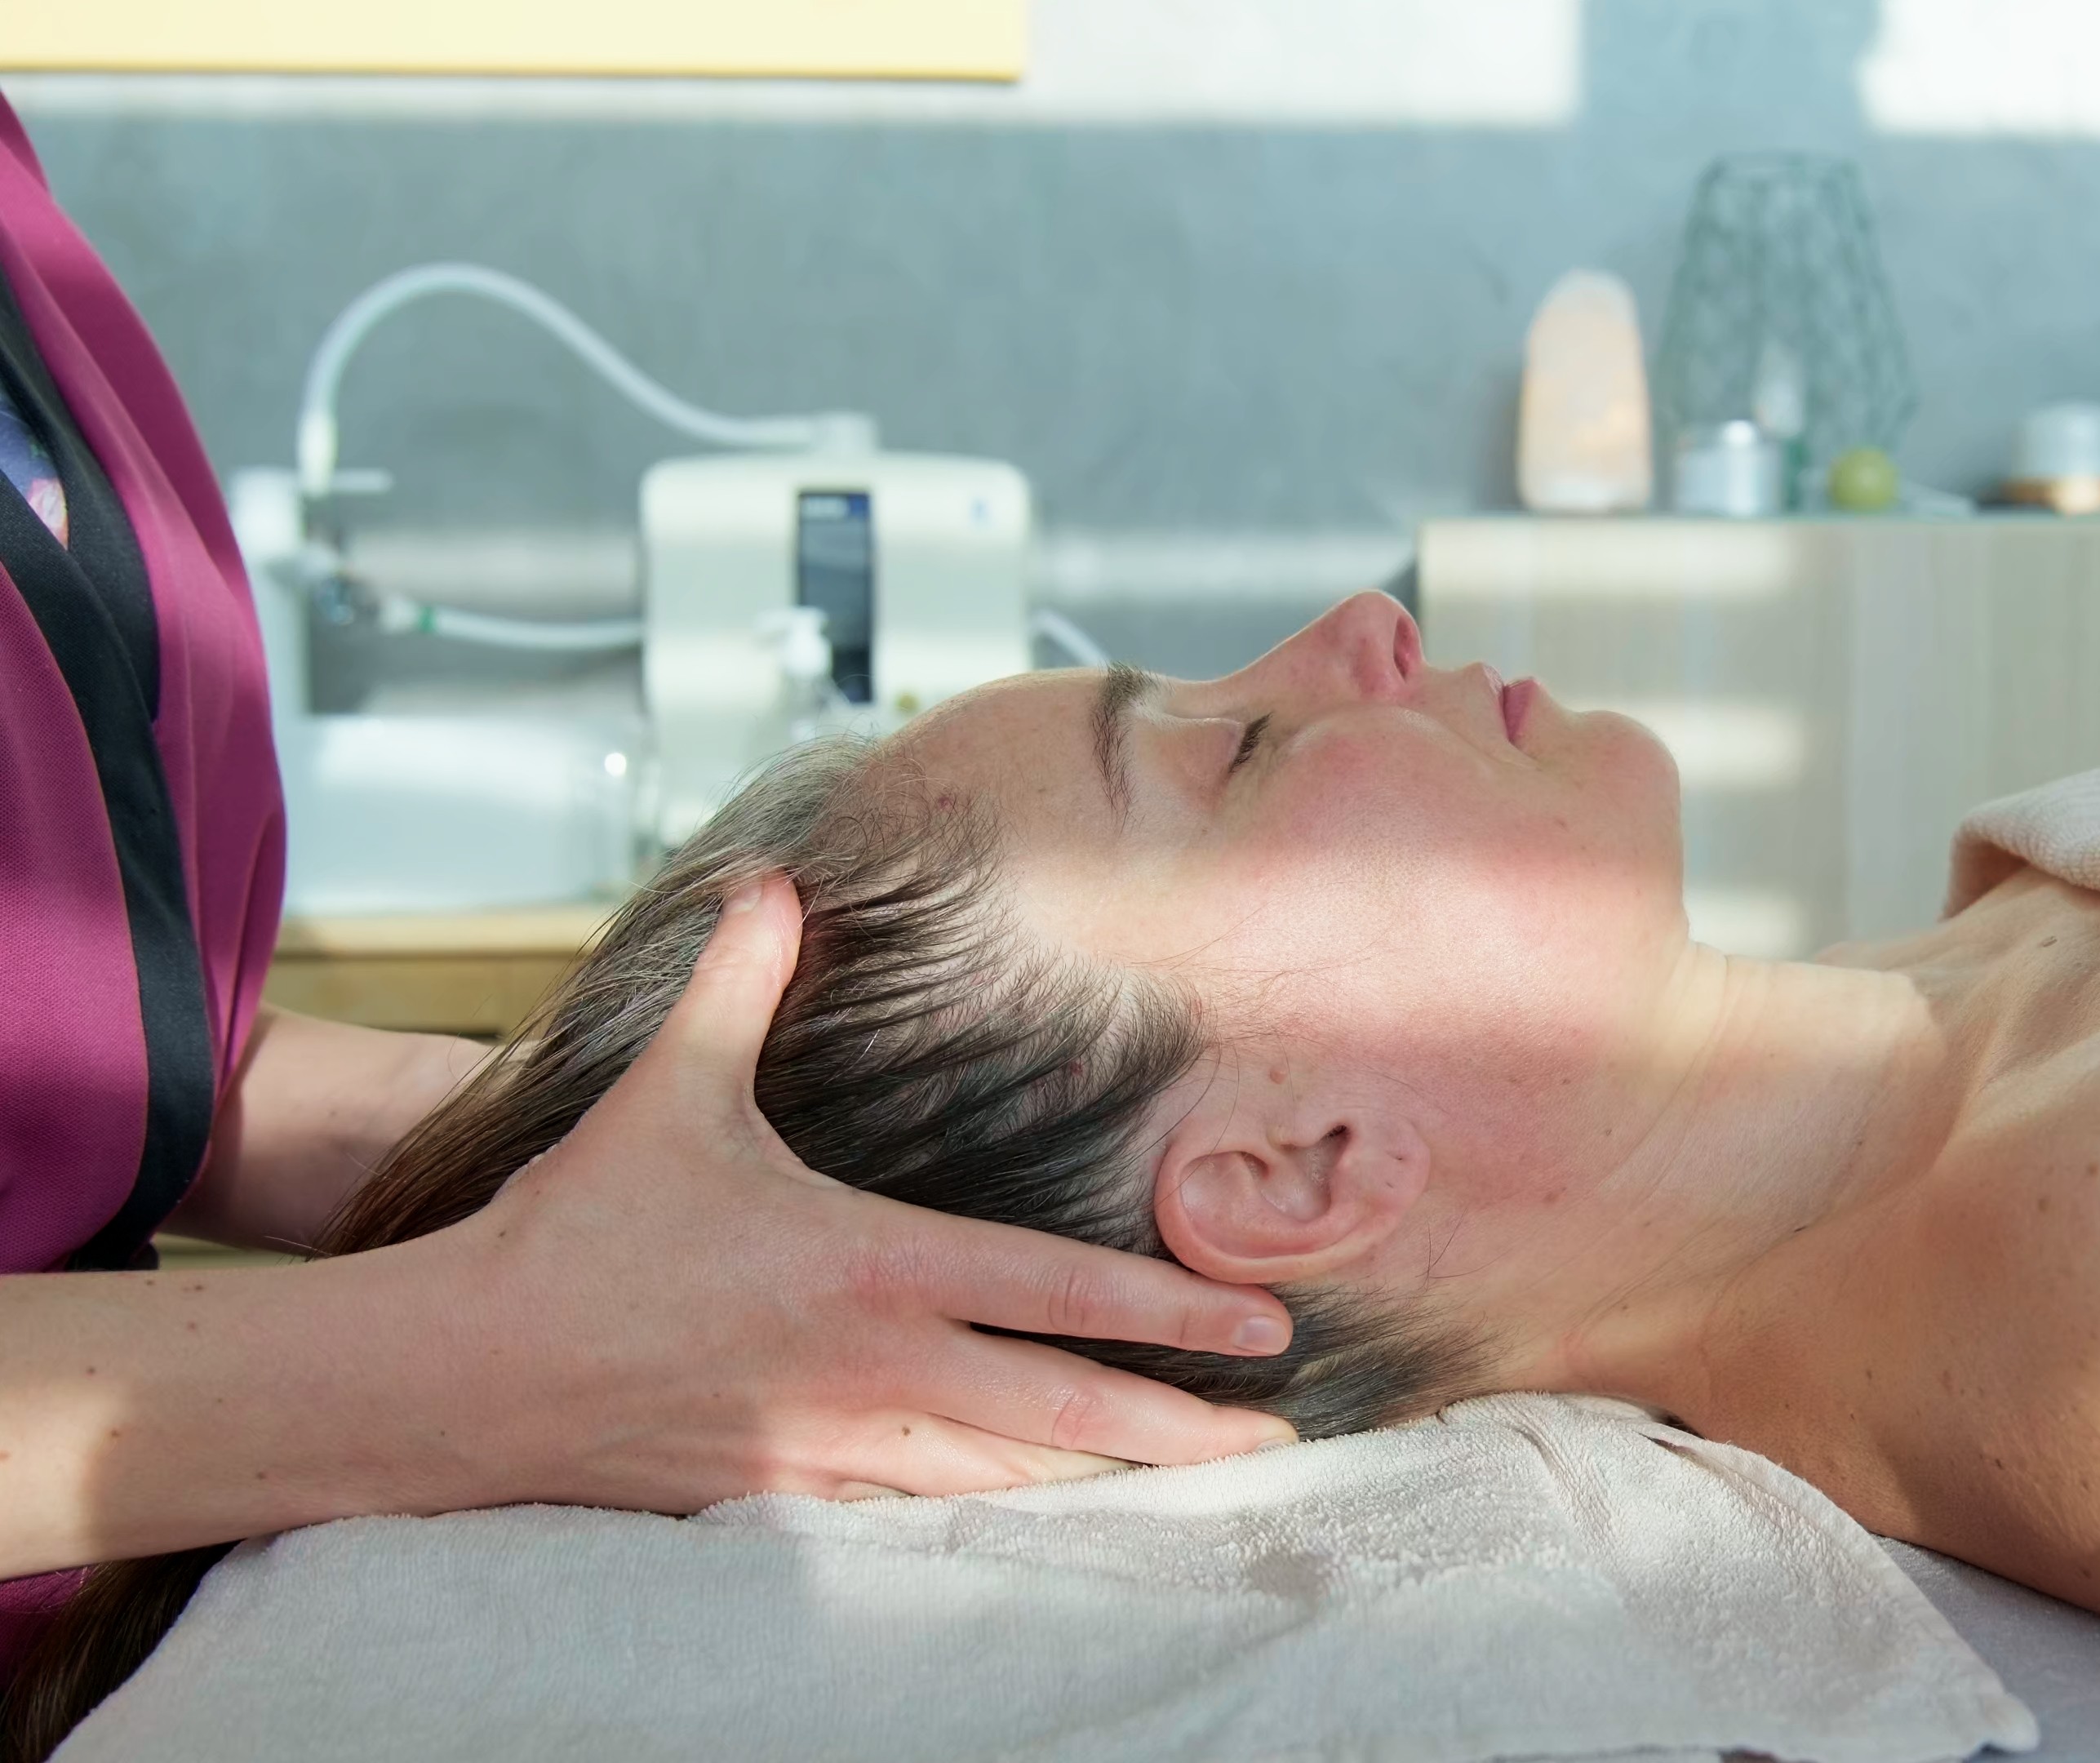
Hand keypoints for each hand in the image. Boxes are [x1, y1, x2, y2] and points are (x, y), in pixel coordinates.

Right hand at [412, 875, 1295, 1508]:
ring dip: (1106, 1479)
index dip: (1169, 1314)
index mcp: (868, 1264)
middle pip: (1062, 1411)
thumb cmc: (576, 1232)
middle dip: (1179, 1431)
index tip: (1261, 1330)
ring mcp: (834, 1442)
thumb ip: (736, 985)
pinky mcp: (788, 1494)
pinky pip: (924, 1509)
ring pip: (1007, 1475)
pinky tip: (1052, 1511)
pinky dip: (1002, 1508)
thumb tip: (774, 884)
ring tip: (1198, 1483)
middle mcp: (872, 1365)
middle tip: (1277, 1448)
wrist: (468, 1373)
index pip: (1054, 1291)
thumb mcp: (668, 1092)